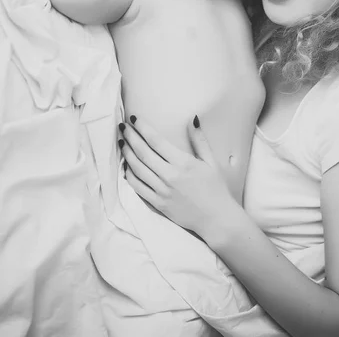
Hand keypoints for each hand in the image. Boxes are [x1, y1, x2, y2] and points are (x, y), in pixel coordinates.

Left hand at [119, 115, 235, 237]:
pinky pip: (138, 187)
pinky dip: (129, 175)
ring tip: (122, 143)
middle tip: (122, 127)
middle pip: (143, 153)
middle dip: (130, 137)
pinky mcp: (158, 204)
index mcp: (183, 163)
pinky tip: (127, 167)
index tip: (134, 119)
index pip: (156, 141)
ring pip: (137, 169)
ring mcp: (162, 191)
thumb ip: (199, 139)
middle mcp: (170, 176)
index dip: (142, 128)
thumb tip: (192, 119)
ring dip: (127, 154)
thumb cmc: (216, 189)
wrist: (216, 219)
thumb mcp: (211, 161)